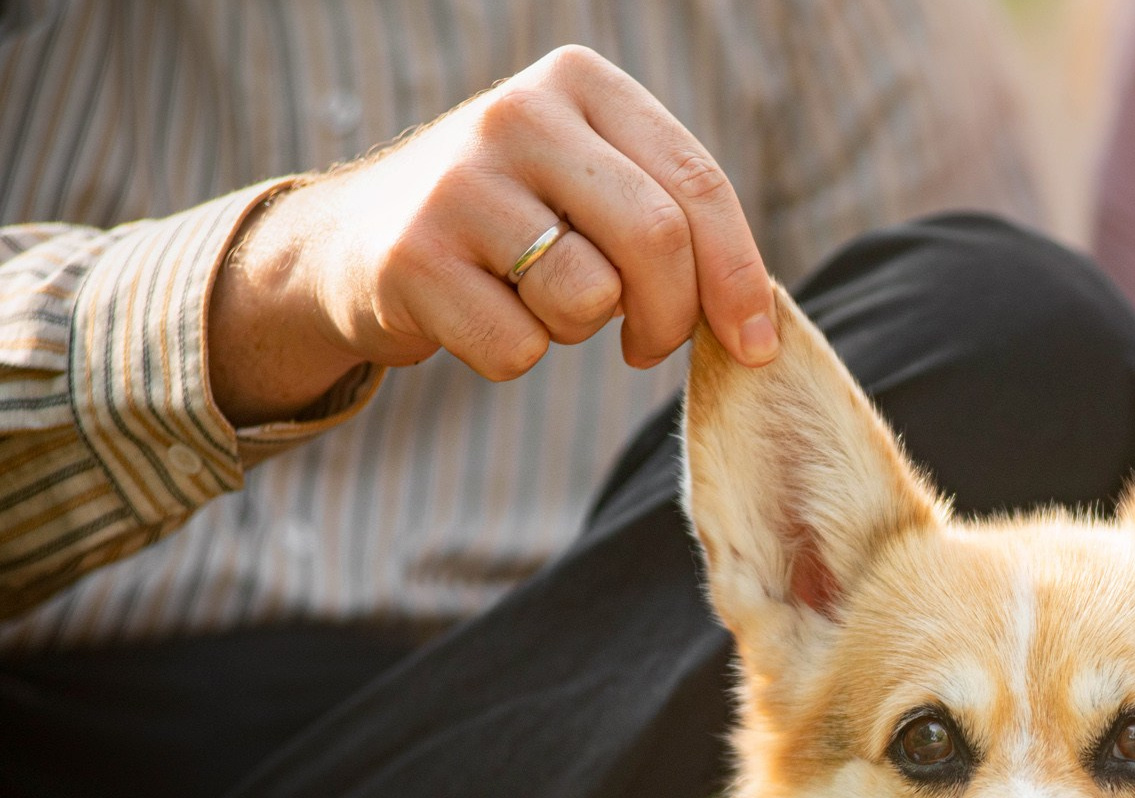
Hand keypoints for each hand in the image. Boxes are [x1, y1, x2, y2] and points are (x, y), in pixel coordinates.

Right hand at [208, 45, 775, 425]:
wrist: (353, 241)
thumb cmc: (511, 225)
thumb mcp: (592, 187)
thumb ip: (673, 222)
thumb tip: (760, 323)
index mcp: (580, 82)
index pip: (698, 185)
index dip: (739, 277)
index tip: (756, 345)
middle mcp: (519, 114)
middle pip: (657, 240)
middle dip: (673, 317)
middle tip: (649, 347)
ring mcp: (458, 182)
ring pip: (589, 298)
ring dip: (580, 329)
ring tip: (538, 300)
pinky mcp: (411, 257)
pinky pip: (519, 348)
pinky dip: (514, 356)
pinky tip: (481, 315)